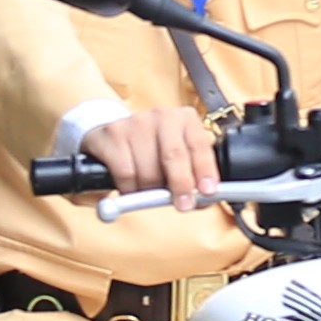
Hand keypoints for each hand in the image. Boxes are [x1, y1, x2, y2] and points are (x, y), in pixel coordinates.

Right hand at [85, 104, 229, 204]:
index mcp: (185, 119)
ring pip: (149, 171)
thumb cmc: (153, 153)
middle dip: (181, 184)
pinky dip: (130, 189)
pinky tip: (130, 187)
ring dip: (150, 190)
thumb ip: (193, 177)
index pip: (199, 145)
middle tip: (183, 205)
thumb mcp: (177, 160)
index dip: (205, 170)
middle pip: (174, 155)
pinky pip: (126, 174)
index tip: (208, 191)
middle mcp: (162, 116)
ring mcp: (136, 122)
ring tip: (148, 189)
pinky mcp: (113, 134)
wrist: (114, 138)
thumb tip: (203, 200)